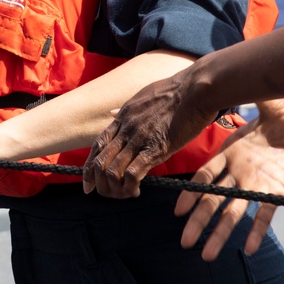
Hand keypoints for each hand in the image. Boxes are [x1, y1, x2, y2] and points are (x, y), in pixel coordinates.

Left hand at [82, 72, 216, 197]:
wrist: (195, 88)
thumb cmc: (176, 92)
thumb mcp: (142, 98)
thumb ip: (126, 110)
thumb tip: (112, 113)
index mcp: (123, 117)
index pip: (98, 145)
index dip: (89, 166)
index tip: (87, 182)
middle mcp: (126, 129)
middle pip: (100, 161)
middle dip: (98, 182)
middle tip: (104, 193)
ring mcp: (139, 139)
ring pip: (112, 170)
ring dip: (114, 188)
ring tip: (123, 194)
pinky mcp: (156, 149)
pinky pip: (133, 173)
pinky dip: (129, 186)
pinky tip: (135, 191)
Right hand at [175, 98, 283, 260]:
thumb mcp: (266, 103)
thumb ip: (246, 95)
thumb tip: (225, 75)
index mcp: (230, 153)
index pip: (203, 176)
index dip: (189, 194)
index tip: (175, 211)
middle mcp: (239, 172)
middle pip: (212, 201)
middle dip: (197, 222)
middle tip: (184, 243)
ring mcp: (257, 184)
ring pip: (233, 213)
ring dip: (220, 233)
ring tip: (206, 254)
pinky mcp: (278, 191)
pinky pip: (265, 215)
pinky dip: (257, 232)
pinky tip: (248, 249)